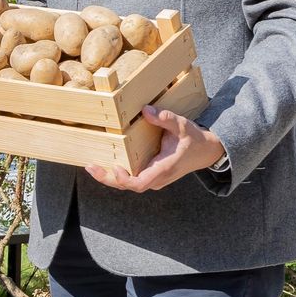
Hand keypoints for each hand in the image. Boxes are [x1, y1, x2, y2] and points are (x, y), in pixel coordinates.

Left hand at [86, 107, 222, 191]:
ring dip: (110, 177)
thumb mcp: (182, 125)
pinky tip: (105, 164)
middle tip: (90, 167)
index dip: (125, 180)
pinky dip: (118, 174)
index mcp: (164, 168)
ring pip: (128, 184)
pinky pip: (132, 178)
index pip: (140, 183)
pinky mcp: (151, 175)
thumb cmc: (193, 139)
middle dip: (108, 178)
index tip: (115, 168)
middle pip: (129, 186)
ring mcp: (154, 179)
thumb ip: (165, 118)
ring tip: (92, 167)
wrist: (205, 152)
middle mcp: (157, 178)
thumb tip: (146, 110)